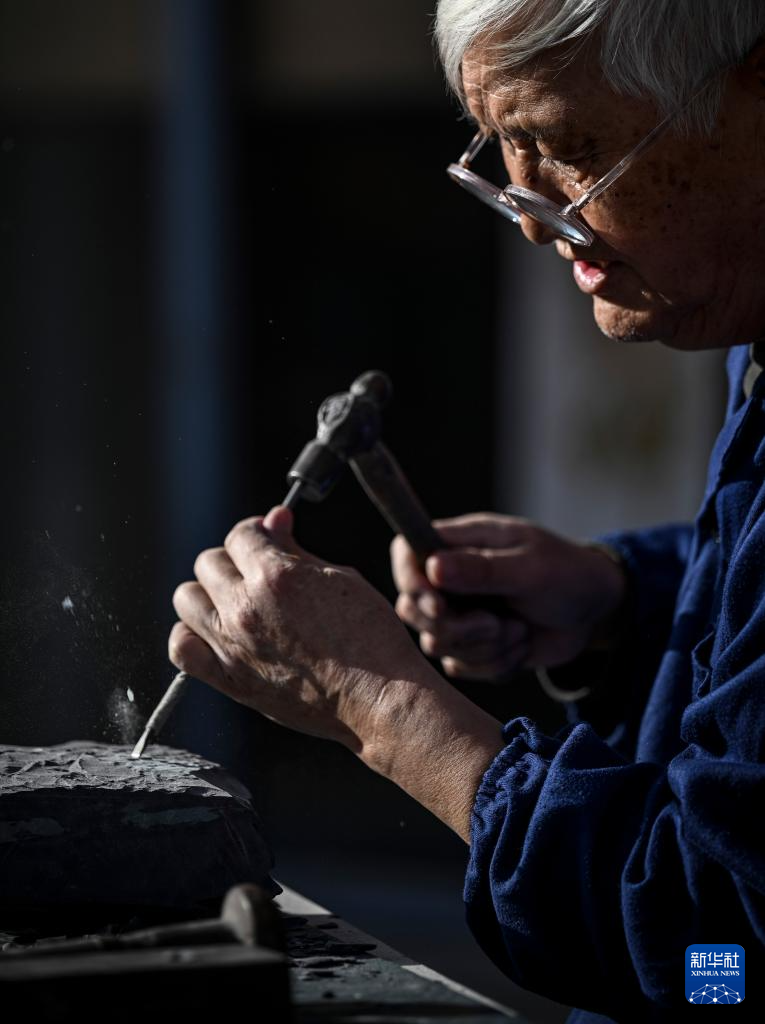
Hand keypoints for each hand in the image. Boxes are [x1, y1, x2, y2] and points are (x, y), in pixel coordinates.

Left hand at [169, 506, 429, 753]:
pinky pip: (182, 649)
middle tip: (260, 574)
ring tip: (236, 603)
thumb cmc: (371, 638)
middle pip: (209, 562)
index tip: (269, 539)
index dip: (258, 533)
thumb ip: (298, 550)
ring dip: (209, 594)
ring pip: (187, 598)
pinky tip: (216, 634)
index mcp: (276, 576)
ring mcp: (233, 646)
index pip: (241, 534)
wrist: (379, 699)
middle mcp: (246, 608)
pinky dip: (191, 636)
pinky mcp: (231, 680)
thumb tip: (275, 519)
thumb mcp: (341, 578)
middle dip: (235, 561)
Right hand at [391, 513, 626, 679]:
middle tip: (493, 624)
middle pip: (412, 608)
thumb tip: (433, 566)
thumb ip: (482, 570)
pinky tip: (521, 643)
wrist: (596, 612)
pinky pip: (461, 667)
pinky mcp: (472, 645)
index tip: (439, 607)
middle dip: (453, 627)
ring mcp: (459, 613)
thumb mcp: (532, 568)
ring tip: (518, 630)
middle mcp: (451, 578)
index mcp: (460, 543)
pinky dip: (495, 663)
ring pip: (437, 643)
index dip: (410, 582)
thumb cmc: (568, 574)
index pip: (407, 552)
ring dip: (484, 646)